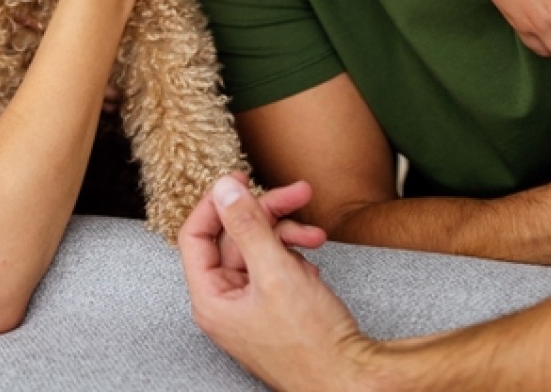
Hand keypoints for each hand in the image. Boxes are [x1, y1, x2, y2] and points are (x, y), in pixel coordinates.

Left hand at [178, 175, 376, 390]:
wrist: (354, 379)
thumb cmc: (312, 342)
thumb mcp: (276, 272)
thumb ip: (247, 225)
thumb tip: (223, 187)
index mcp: (211, 299)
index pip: (196, 235)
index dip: (216, 202)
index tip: (240, 178)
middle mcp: (226, 302)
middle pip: (236, 236)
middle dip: (269, 213)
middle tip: (298, 193)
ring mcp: (252, 305)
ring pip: (261, 248)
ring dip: (289, 234)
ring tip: (317, 237)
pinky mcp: (276, 307)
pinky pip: (277, 267)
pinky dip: (297, 258)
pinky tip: (315, 266)